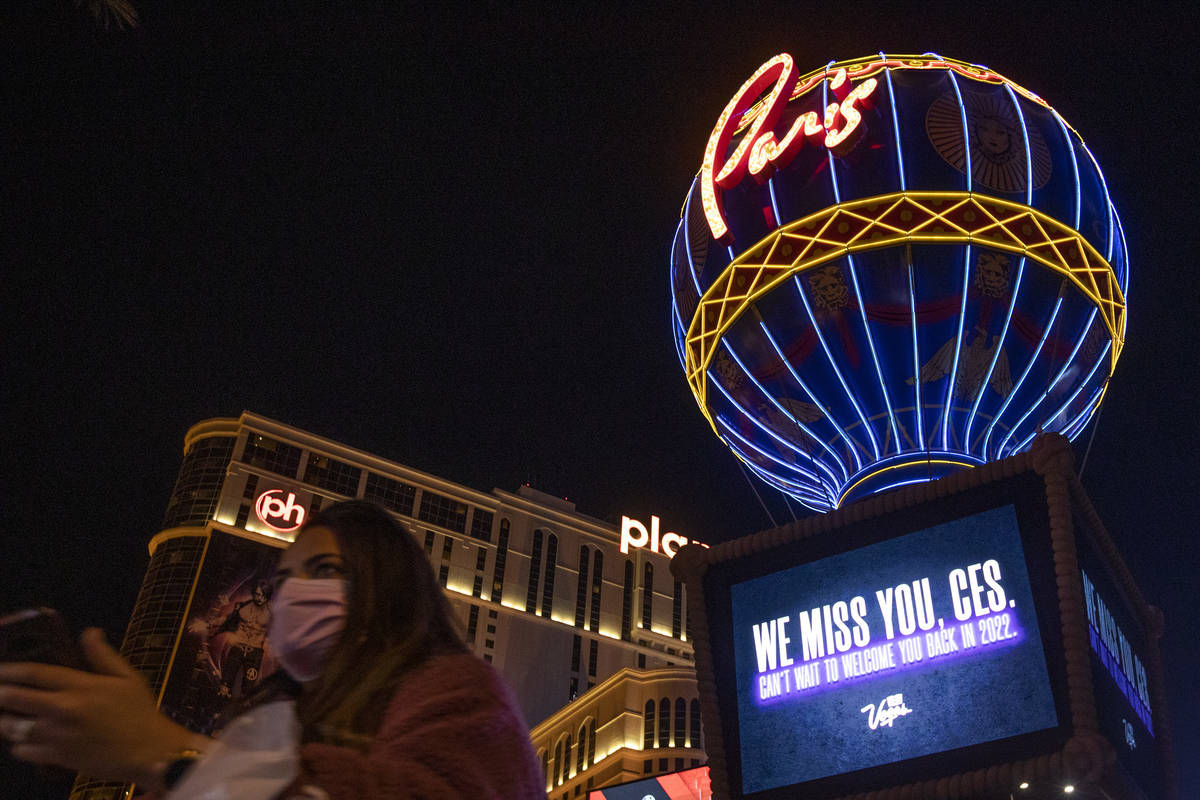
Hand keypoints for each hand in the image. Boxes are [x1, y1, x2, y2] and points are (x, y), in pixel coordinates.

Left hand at [0, 628, 205, 785]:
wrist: (149, 752)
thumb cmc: (140, 712)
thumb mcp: (128, 677)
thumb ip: (103, 655)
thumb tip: (89, 632)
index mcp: (80, 686)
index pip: (35, 673)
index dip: (10, 669)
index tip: (0, 669)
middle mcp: (63, 709)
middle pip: (14, 698)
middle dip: (0, 693)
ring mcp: (56, 735)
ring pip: (12, 727)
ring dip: (4, 720)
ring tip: (4, 716)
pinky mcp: (56, 757)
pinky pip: (21, 751)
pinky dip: (17, 745)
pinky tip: (21, 740)